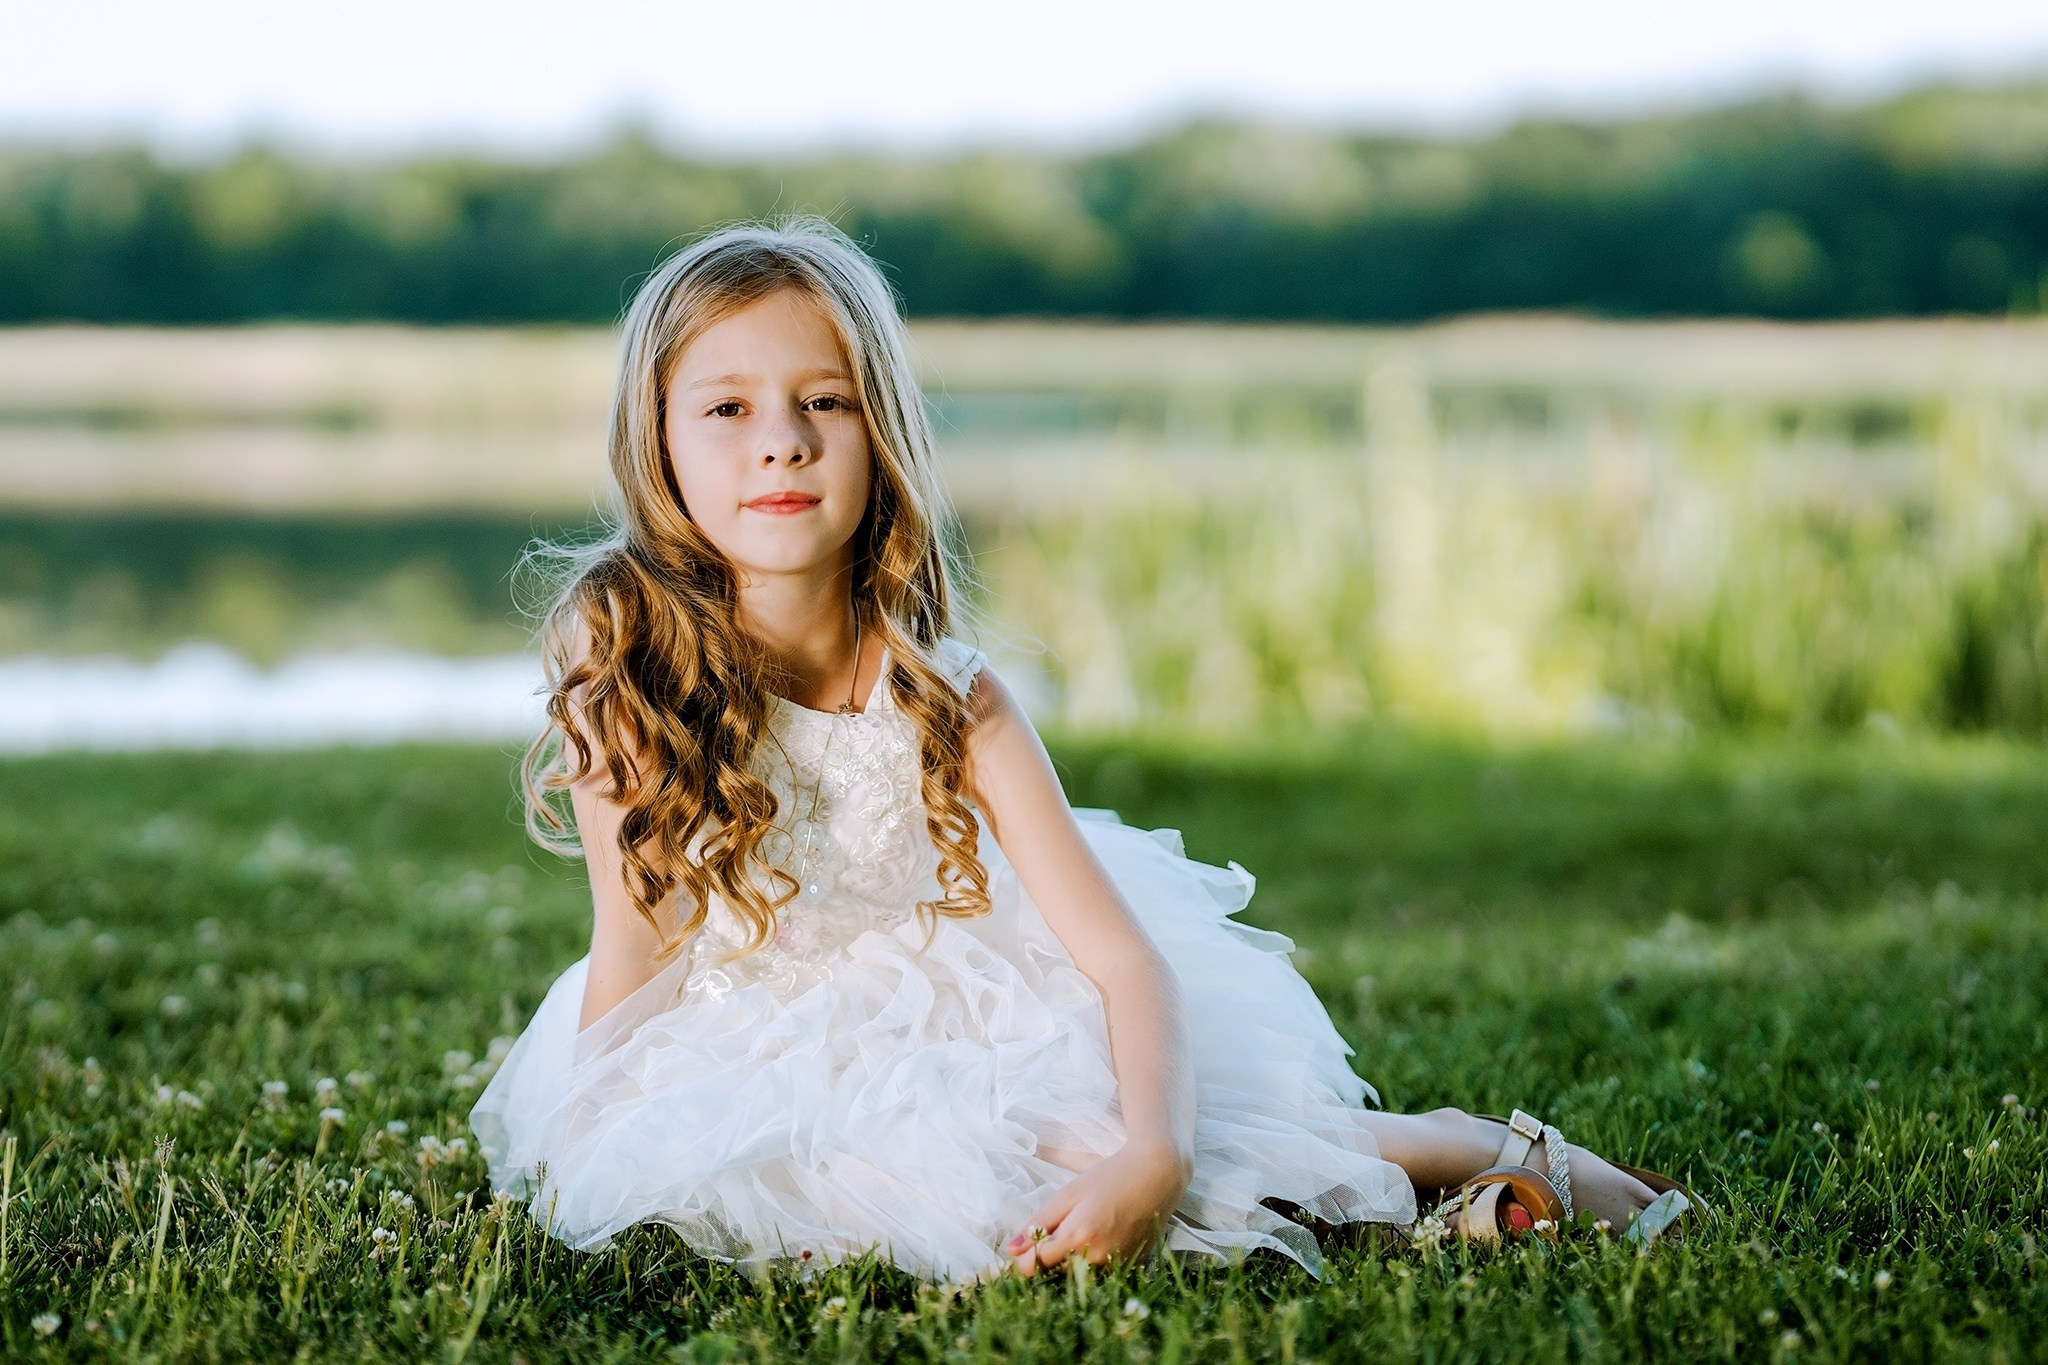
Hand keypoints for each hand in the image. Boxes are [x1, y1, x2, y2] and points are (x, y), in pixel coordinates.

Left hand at [1005, 1139, 1192, 1275]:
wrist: (1157, 1176)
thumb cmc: (1109, 1178)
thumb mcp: (1068, 1194)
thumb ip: (1038, 1223)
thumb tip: (1010, 1250)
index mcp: (1077, 1238)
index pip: (1034, 1265)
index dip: (1021, 1260)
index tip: (1018, 1251)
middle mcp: (1096, 1259)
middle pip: (1054, 1273)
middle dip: (1046, 1258)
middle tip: (1055, 1231)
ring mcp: (1115, 1267)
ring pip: (1077, 1276)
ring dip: (1069, 1262)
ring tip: (1083, 1229)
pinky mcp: (1130, 1268)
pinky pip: (1099, 1274)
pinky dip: (1091, 1262)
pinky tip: (1100, 1236)